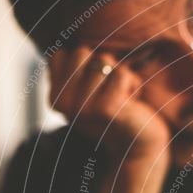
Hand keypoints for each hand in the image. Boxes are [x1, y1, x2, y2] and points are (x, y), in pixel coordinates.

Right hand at [48, 46, 170, 165]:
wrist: (138, 143)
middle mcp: (64, 105)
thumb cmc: (113, 112)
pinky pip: (122, 73)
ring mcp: (83, 108)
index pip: (61, 54)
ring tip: (122, 97)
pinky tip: (132, 102)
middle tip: (111, 91)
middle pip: (81, 52)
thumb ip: (72, 70)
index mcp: (55, 99)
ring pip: (104, 60)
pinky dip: (133, 82)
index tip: (95, 89)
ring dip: (120, 74)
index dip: (85, 64)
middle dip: (103, 64)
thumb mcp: (86, 91)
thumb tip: (64, 48)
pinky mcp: (105, 109)